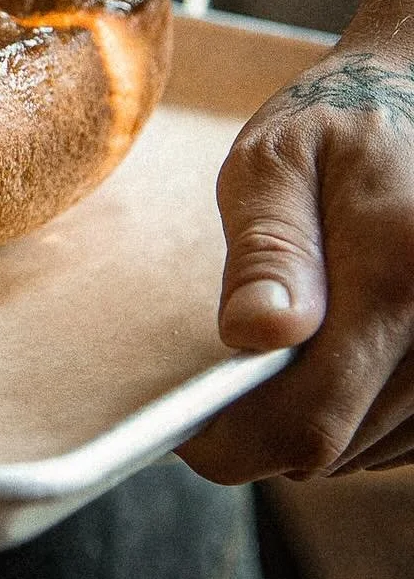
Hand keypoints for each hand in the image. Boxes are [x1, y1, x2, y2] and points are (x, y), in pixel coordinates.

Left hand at [177, 29, 413, 482]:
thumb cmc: (336, 127)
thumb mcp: (276, 161)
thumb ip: (266, 247)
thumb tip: (253, 334)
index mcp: (401, 273)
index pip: (313, 419)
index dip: (236, 443)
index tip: (186, 432)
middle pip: (337, 445)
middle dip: (267, 422)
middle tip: (231, 362)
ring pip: (369, 451)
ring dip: (316, 418)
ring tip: (292, 338)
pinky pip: (402, 438)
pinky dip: (357, 413)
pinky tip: (337, 352)